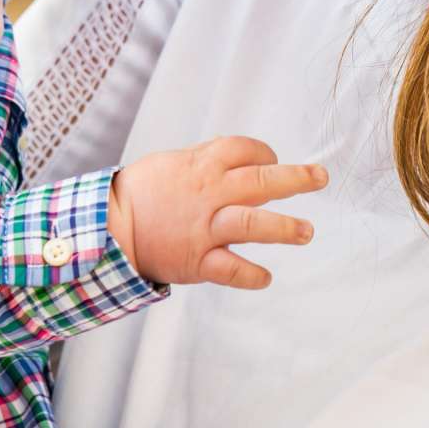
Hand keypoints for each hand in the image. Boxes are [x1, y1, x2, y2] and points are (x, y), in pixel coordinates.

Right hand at [108, 136, 326, 287]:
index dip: (265, 153)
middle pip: (260, 181)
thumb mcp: (171, 163)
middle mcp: (209, 195)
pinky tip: (265, 277)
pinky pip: (230, 269)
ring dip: (284, 228)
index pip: (245, 150)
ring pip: (251, 224)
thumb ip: (205, 160)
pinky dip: (250, 275)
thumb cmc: (140, 193)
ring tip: (306, 231)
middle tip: (320, 177)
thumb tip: (234, 154)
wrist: (107, 228)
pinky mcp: (197, 260)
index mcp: (202, 166)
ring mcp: (204, 229)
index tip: (273, 161)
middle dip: (296, 178)